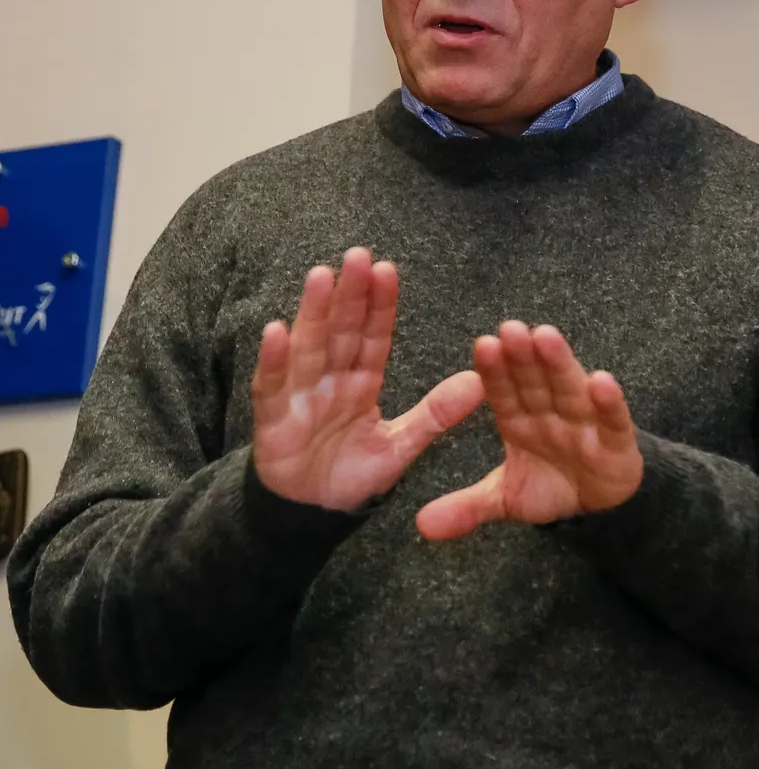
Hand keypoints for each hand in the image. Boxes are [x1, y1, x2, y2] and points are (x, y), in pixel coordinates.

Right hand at [251, 247, 482, 510]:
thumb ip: (435, 415)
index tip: (388, 270)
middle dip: (349, 295)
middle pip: (340, 331)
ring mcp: (299, 396)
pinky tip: (276, 332)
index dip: (380, 305)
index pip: (373, 336)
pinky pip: (271, 388)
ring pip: (308, 348)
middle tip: (358, 255)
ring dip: (312, 313)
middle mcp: (329, 380)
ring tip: (321, 276)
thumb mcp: (401, 446)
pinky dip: (272, 362)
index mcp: (361, 382)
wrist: (313, 513)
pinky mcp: (273, 420)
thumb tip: (479, 383)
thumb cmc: (352, 474)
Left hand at [416, 322, 643, 539]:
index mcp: (520, 420)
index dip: (494, 371)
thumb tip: (422, 526)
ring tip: (546, 336)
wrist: (599, 506)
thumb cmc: (552, 487)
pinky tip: (602, 381)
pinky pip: (613, 420)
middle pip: (535, 382)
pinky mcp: (616, 440)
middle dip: (522, 356)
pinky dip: (609, 403)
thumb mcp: (505, 500)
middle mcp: (550, 413)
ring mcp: (584, 423)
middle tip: (509, 328)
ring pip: (569, 390)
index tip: (483, 345)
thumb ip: (466, 507)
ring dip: (559, 364)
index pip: (503, 392)